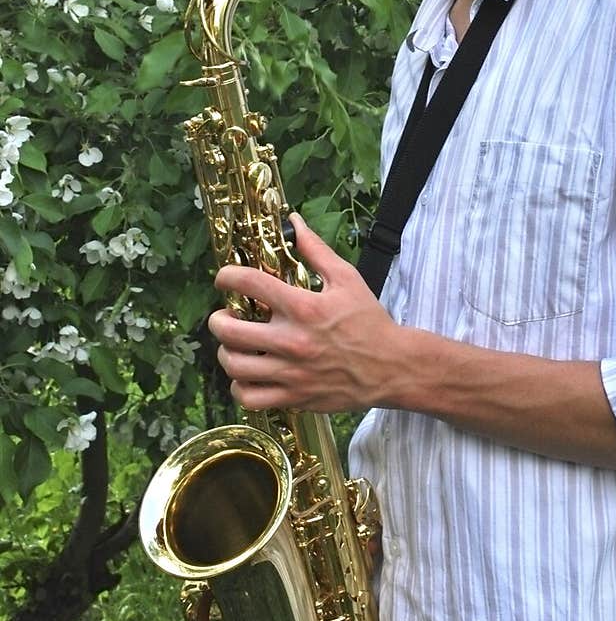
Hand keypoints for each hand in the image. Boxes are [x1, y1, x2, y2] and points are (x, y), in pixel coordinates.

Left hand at [208, 213, 399, 412]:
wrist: (391, 367)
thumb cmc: (368, 321)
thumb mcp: (346, 278)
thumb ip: (315, 250)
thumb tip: (293, 222)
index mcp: (304, 307)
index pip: (250, 283)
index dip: (227, 276)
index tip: (225, 278)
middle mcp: (292, 341)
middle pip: (229, 331)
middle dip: (218, 320)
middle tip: (225, 316)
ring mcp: (291, 372)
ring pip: (235, 366)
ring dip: (226, 352)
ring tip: (234, 345)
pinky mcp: (294, 397)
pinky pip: (249, 398)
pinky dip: (239, 386)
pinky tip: (247, 375)